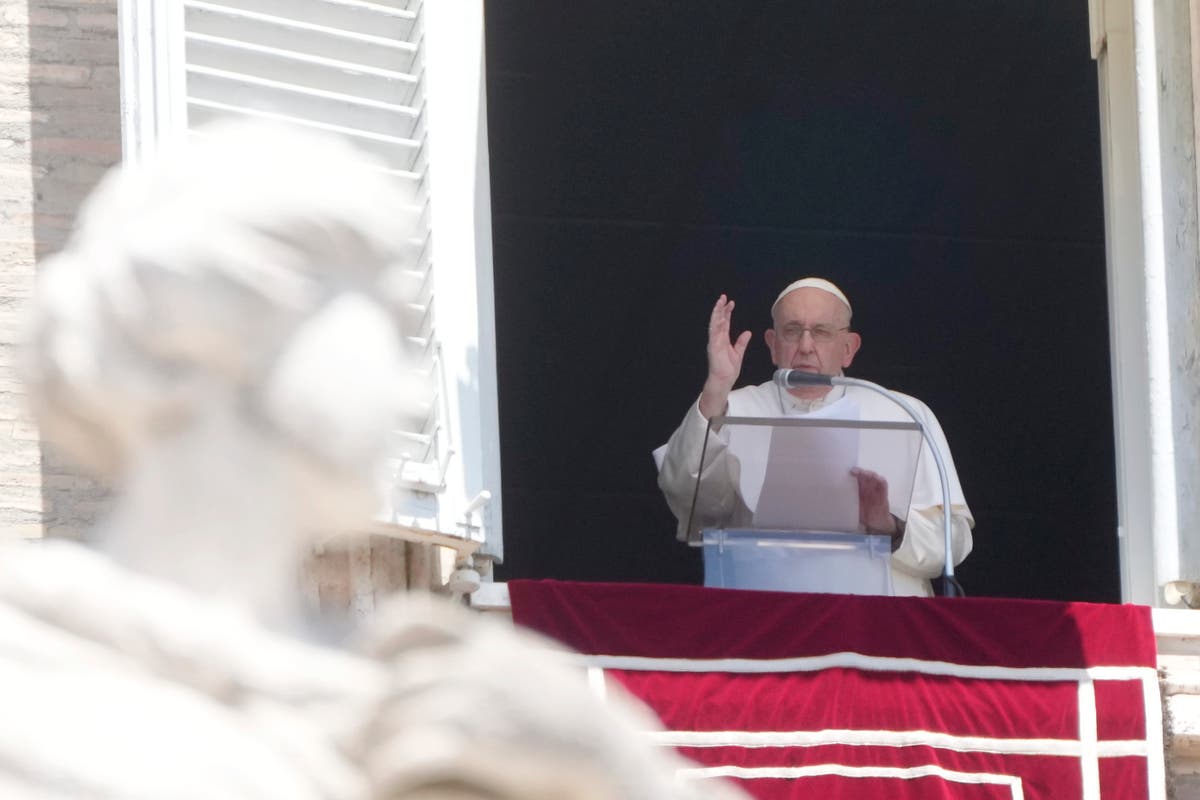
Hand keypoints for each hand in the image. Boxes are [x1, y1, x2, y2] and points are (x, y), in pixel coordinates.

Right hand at [699, 294, 751, 417]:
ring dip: (717, 312)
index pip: (724, 322)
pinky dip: (715, 324)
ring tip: (720, 302)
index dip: (727, 312)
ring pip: (714, 323)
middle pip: (718, 320)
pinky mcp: (713, 346)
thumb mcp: (738, 353)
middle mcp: (717, 338)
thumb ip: (742, 342)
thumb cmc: (728, 369)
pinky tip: (718, 317)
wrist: (724, 379)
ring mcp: (714, 342)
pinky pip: (714, 333)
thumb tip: (747, 332)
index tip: (730, 303)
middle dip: (720, 308)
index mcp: (723, 339)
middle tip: (724, 297)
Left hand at [851, 467, 899, 539]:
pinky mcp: (883, 493)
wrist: (875, 521)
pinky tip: (877, 478)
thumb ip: (846, 503)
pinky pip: (883, 484)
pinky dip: (880, 480)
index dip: (851, 474)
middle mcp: (866, 486)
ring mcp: (875, 488)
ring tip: (864, 474)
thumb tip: (831, 503)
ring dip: (869, 474)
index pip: (855, 477)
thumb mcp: (853, 507)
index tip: (845, 473)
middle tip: (853, 471)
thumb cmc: (863, 513)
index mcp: (858, 488)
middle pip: (863, 475)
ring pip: (873, 476)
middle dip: (859, 471)